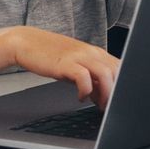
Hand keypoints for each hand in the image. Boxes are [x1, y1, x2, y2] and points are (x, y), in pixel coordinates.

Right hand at [5, 27, 119, 106]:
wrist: (27, 42)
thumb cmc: (52, 56)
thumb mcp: (76, 66)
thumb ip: (91, 78)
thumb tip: (103, 95)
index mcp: (96, 53)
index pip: (120, 67)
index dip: (122, 85)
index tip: (117, 99)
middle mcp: (91, 52)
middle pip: (117, 70)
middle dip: (116, 91)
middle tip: (109, 105)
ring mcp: (79, 56)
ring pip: (105, 73)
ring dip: (106, 92)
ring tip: (99, 104)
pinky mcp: (65, 62)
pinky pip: (83, 77)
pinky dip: (86, 90)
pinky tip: (80, 97)